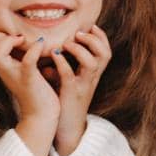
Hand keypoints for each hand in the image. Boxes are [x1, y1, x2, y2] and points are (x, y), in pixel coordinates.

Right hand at [0, 30, 59, 155]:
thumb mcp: (21, 69)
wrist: (42, 115)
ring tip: (23, 41)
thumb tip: (19, 34)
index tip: (9, 35)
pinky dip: (33, 50)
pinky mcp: (30, 80)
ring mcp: (15, 76)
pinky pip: (27, 62)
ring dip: (8, 42)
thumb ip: (15, 55)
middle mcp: (4, 71)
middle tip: (16, 38)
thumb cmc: (34, 89)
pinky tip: (41, 43)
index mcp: (1, 67)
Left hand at [49, 26, 112, 155]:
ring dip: (80, 49)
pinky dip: (63, 63)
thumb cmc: (64, 104)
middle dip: (94, 39)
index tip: (90, 26)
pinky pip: (70, 75)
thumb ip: (60, 67)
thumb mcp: (66, 83)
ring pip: (93, 62)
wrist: (66, 130)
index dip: (101, 36)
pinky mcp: (71, 94)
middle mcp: (92, 78)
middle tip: (79, 32)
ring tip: (67, 43)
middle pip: (105, 54)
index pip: (105, 50)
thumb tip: (50, 53)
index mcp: (93, 74)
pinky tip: (54, 56)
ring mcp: (84, 86)